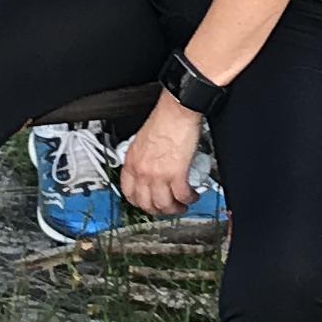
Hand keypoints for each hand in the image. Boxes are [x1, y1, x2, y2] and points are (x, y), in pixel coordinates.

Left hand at [120, 96, 208, 215]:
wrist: (177, 110)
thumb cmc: (164, 120)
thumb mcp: (142, 141)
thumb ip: (142, 159)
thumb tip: (149, 170)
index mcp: (131, 162)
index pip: (128, 193)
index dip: (140, 203)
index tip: (148, 204)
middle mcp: (142, 171)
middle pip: (146, 204)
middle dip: (159, 211)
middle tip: (168, 208)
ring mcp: (158, 175)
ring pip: (164, 205)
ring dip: (175, 209)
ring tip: (183, 205)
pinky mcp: (176, 174)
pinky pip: (182, 196)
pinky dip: (188, 199)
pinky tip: (192, 196)